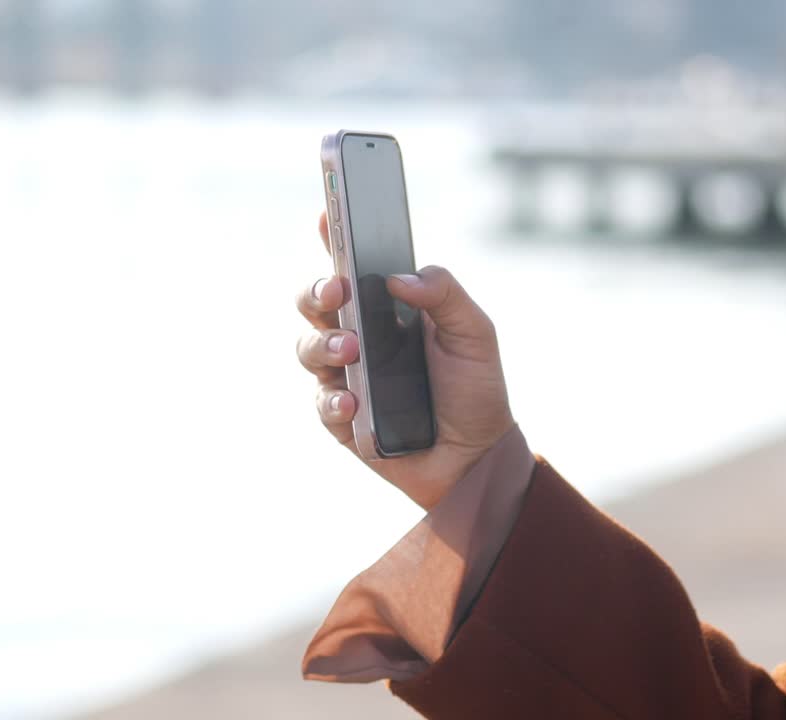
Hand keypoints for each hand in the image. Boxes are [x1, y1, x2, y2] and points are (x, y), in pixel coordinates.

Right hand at [296, 212, 514, 510]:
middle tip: (338, 292)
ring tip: (352, 351)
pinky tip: (353, 402)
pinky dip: (334, 399)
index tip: (327, 212)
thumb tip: (397, 278)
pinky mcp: (341, 417)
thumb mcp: (475, 334)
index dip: (333, 235)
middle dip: (318, 291)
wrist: (477, 457)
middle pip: (316, 302)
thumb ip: (444, 293)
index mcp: (388, 307)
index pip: (352, 264)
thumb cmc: (475, 389)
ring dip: (324, 345)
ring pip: (308, 346)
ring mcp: (346, 375)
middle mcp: (359, 335)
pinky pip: (323, 401)